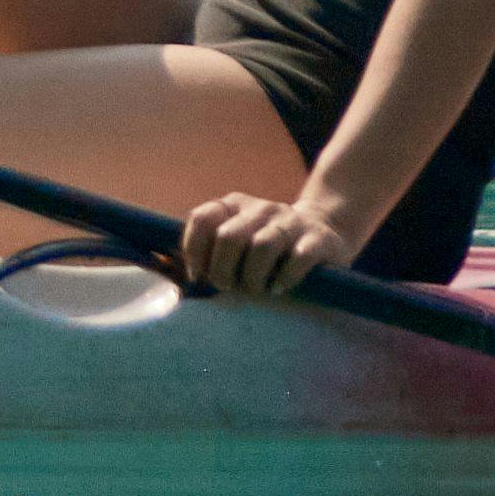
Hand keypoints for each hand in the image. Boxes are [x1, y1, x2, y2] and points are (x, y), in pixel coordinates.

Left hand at [173, 182, 356, 301]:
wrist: (324, 231)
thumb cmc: (268, 247)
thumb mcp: (238, 242)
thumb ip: (207, 253)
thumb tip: (170, 275)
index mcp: (234, 206)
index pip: (202, 218)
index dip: (194, 250)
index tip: (198, 275)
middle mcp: (260, 209)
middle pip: (228, 237)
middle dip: (223, 270)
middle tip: (229, 287)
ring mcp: (290, 221)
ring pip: (262, 246)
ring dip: (253, 277)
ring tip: (257, 289)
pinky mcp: (317, 238)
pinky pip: (298, 257)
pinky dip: (285, 277)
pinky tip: (280, 287)